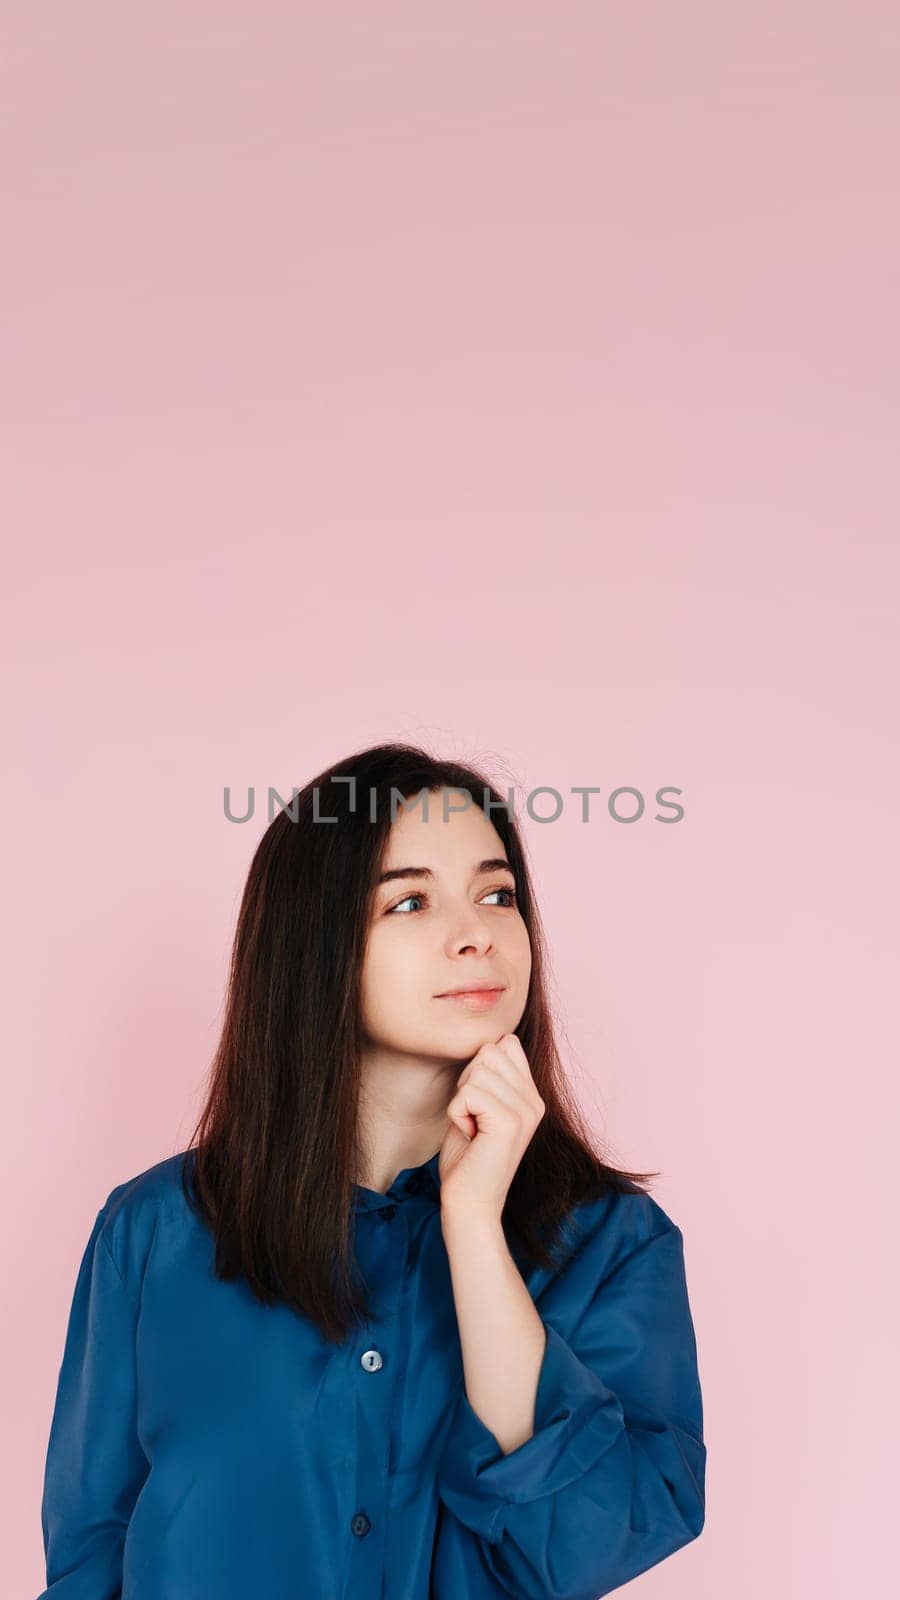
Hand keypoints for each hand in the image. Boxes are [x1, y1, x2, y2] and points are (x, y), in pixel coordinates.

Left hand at [438, 1032, 544, 1220]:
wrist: (470, 1204)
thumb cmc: (468, 1157)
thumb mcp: (481, 1107)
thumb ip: (490, 1076)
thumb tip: (496, 1040)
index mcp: (532, 1095)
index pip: (506, 1043)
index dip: (479, 1068)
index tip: (478, 1105)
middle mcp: (535, 1100)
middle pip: (489, 1052)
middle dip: (468, 1082)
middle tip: (473, 1118)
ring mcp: (525, 1111)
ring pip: (477, 1071)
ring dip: (461, 1100)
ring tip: (473, 1128)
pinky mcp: (509, 1122)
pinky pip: (468, 1093)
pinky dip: (457, 1113)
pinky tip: (470, 1136)